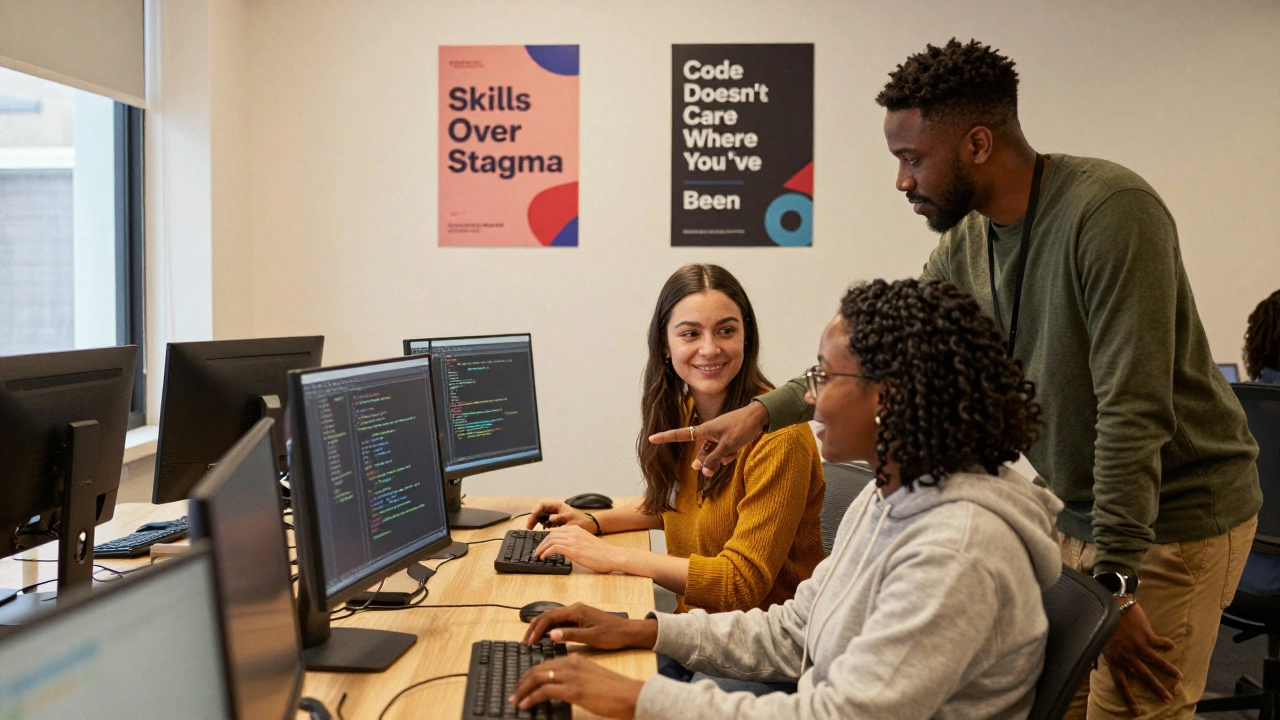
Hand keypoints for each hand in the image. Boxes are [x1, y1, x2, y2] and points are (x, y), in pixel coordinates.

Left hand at [511, 655, 643, 718]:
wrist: (630, 694)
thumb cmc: (615, 690)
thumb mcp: (591, 679)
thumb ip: (575, 678)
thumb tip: (559, 688)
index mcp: (576, 659)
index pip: (545, 664)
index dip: (530, 676)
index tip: (523, 686)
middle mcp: (571, 664)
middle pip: (537, 669)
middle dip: (522, 682)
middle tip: (514, 693)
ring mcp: (571, 676)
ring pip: (537, 677)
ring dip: (522, 690)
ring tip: (515, 700)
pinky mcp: (573, 690)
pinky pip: (544, 691)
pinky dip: (530, 698)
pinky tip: (525, 705)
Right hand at [522, 601, 657, 648]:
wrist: (628, 632)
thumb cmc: (613, 634)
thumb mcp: (591, 637)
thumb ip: (570, 635)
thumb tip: (551, 634)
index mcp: (576, 611)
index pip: (549, 617)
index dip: (537, 629)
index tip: (530, 641)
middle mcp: (575, 608)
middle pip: (548, 614)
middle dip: (534, 626)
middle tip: (526, 640)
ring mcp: (577, 612)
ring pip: (553, 617)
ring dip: (541, 627)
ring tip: (531, 639)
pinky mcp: (579, 618)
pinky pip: (560, 620)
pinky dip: (549, 627)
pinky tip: (546, 636)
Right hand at [525, 500, 590, 530]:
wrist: (591, 526)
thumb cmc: (583, 522)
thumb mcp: (571, 521)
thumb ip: (560, 519)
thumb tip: (550, 519)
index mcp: (558, 505)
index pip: (542, 505)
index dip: (535, 511)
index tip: (531, 520)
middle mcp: (555, 508)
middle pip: (539, 510)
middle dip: (533, 517)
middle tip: (528, 527)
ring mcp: (555, 513)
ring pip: (541, 515)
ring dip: (535, 521)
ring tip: (531, 529)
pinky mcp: (556, 520)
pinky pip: (545, 520)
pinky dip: (541, 524)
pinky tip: (540, 531)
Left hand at [534, 526, 625, 573]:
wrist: (612, 556)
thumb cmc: (602, 553)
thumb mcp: (587, 543)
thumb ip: (576, 543)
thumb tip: (567, 550)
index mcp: (577, 529)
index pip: (556, 531)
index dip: (546, 539)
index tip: (542, 546)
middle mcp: (573, 532)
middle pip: (551, 534)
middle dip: (541, 543)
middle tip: (537, 551)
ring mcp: (573, 540)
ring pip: (550, 540)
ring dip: (541, 548)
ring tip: (537, 555)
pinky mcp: (573, 549)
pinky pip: (554, 547)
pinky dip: (546, 552)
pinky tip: (543, 557)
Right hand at [647, 401, 767, 476]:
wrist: (758, 418)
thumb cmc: (742, 428)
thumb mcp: (728, 446)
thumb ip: (715, 459)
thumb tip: (704, 471)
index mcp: (704, 430)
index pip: (680, 435)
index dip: (665, 437)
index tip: (652, 438)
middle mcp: (708, 434)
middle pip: (700, 454)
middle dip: (705, 463)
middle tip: (710, 472)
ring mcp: (717, 437)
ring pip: (712, 455)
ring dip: (719, 460)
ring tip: (730, 455)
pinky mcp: (725, 440)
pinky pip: (721, 453)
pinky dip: (726, 456)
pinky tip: (735, 451)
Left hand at [1100, 600, 1182, 714]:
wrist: (1110, 604)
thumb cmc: (1104, 623)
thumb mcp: (1101, 643)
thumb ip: (1110, 657)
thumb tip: (1113, 668)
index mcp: (1114, 660)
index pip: (1122, 685)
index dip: (1129, 699)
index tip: (1137, 712)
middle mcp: (1127, 656)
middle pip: (1144, 677)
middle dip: (1157, 689)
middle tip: (1167, 699)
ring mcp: (1138, 646)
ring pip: (1156, 662)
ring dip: (1168, 670)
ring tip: (1179, 677)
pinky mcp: (1146, 635)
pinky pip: (1159, 643)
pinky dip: (1166, 644)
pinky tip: (1172, 646)